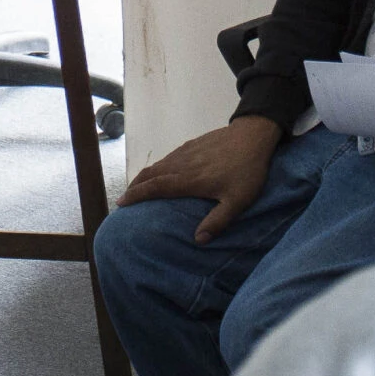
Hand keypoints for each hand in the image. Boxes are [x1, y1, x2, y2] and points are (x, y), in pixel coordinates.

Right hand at [115, 114, 280, 243]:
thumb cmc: (247, 171)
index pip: (156, 187)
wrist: (253, 136)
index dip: (137, 195)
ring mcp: (186, 152)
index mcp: (189, 180)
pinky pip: (168, 157)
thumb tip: (198, 240)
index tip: (121, 203)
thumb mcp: (238, 201)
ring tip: (137, 188)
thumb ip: (218, 221)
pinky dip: (157, 167)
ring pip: (158, 165)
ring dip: (144, 176)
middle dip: (134, 187)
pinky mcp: (192, 144)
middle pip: (151, 174)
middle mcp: (182, 164)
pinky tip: (160, 173)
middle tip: (123, 199)